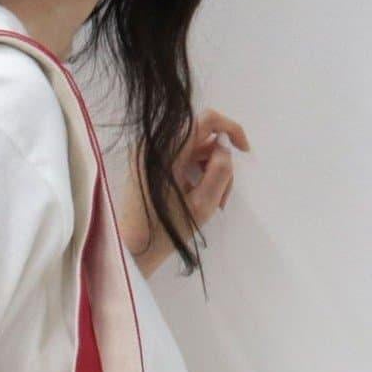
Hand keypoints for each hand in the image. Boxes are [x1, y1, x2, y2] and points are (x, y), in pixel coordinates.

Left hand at [117, 107, 249, 278]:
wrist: (128, 251)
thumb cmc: (165, 231)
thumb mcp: (202, 204)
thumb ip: (220, 170)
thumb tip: (224, 146)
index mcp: (168, 148)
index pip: (207, 120)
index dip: (230, 129)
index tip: (244, 151)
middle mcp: (156, 144)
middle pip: (201, 137)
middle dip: (219, 161)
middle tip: (224, 195)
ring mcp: (149, 155)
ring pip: (191, 151)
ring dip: (208, 171)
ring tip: (213, 203)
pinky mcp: (146, 167)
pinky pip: (178, 160)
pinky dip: (193, 174)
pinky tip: (197, 199)